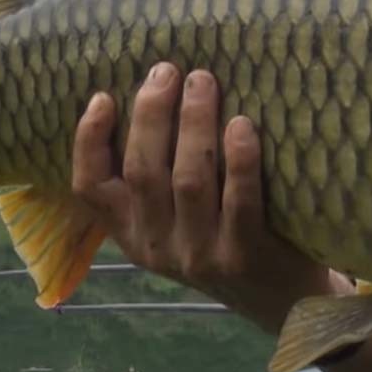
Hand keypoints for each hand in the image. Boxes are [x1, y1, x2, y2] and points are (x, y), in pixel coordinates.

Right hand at [70, 61, 339, 332]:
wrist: (282, 299)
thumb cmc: (227, 240)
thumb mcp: (178, 221)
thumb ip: (158, 179)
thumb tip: (154, 96)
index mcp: (131, 235)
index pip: (90, 189)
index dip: (89, 141)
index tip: (104, 96)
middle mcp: (158, 247)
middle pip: (143, 172)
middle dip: (152, 114)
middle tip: (168, 71)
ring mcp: (200, 255)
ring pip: (188, 180)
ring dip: (194, 124)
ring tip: (203, 82)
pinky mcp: (244, 257)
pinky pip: (239, 202)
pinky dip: (239, 160)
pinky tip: (241, 124)